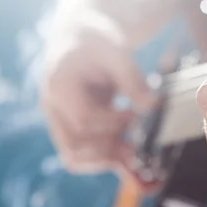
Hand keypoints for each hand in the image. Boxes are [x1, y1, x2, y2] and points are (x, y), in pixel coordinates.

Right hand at [40, 11, 156, 172]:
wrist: (79, 44)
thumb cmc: (96, 46)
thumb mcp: (116, 54)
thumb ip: (133, 80)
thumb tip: (153, 105)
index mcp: (59, 85)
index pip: (84, 117)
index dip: (113, 122)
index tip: (135, 116)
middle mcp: (53, 109)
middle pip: (74, 143)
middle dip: (109, 147)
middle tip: (137, 143)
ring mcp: (58, 123)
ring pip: (73, 157)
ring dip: (105, 160)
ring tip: (134, 154)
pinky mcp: (69, 133)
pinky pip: (80, 158)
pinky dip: (102, 162)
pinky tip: (127, 160)